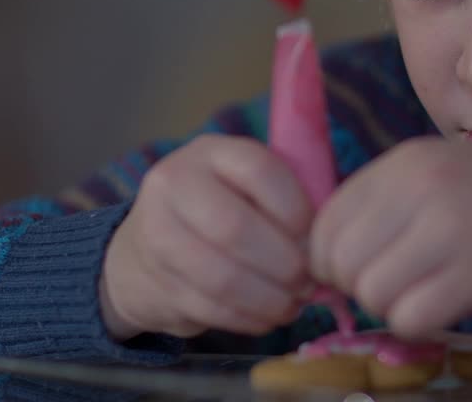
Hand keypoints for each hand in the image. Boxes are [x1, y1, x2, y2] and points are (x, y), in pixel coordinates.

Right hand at [100, 135, 313, 339]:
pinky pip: (208, 308)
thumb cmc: (221, 211)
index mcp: (210, 152)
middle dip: (283, 263)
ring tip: (293, 304)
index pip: (258, 170)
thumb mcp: (249, 188)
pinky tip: (268, 317)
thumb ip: (289, 199)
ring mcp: (155, 233)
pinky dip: (247, 319)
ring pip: (221, 276)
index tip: (316, 238)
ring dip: (268, 299)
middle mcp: (173, 183)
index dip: (295, 208)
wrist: (143, 249)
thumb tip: (329, 242)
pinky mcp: (151, 282)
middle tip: (309, 282)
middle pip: (235, 227)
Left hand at [310, 137, 471, 336]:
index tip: (355, 270)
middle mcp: (421, 189)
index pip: (326, 221)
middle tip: (390, 286)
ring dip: (390, 305)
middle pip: (341, 260)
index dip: (329, 258)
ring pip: (371, 293)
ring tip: (423, 292)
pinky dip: (419, 323)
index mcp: (406, 162)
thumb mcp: (438, 173)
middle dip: (356, 286)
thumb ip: (384, 203)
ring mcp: (447, 231)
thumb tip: (327, 257)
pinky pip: (409, 318)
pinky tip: (444, 306)